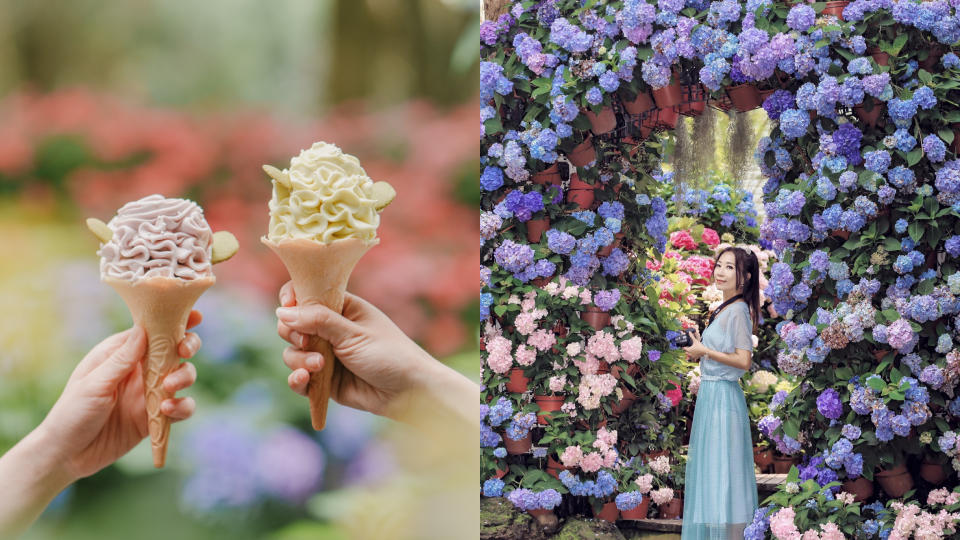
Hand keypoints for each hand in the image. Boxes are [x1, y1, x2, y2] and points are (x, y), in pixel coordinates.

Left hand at [37, 311, 201, 479]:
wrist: (67, 455)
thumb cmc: (71, 413)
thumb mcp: (94, 383)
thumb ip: (121, 359)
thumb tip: (144, 329)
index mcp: (121, 353)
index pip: (152, 330)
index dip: (175, 321)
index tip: (196, 317)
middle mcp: (139, 369)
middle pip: (175, 349)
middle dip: (188, 346)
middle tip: (183, 352)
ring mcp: (150, 393)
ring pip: (183, 376)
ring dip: (184, 377)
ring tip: (169, 388)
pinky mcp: (156, 416)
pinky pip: (181, 408)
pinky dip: (182, 407)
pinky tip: (167, 411)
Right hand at [275, 282, 472, 422]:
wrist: (408, 393)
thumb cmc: (389, 355)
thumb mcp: (353, 334)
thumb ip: (318, 321)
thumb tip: (282, 310)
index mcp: (342, 308)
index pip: (307, 294)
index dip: (291, 298)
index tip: (286, 306)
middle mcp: (330, 330)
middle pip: (292, 324)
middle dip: (292, 333)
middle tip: (306, 342)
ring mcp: (326, 355)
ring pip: (292, 352)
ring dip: (298, 359)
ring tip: (318, 366)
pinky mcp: (324, 381)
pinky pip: (300, 378)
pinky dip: (297, 379)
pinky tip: (303, 379)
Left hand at [683, 329, 706, 359]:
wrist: (705, 351)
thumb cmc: (700, 346)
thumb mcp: (695, 341)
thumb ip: (692, 336)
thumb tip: (689, 332)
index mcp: (688, 349)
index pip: (684, 348)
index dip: (684, 347)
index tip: (685, 345)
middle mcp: (689, 353)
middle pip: (686, 352)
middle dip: (687, 350)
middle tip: (689, 347)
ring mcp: (692, 356)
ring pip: (688, 355)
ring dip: (689, 353)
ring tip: (691, 350)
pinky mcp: (695, 357)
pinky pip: (692, 357)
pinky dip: (692, 356)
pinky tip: (694, 353)